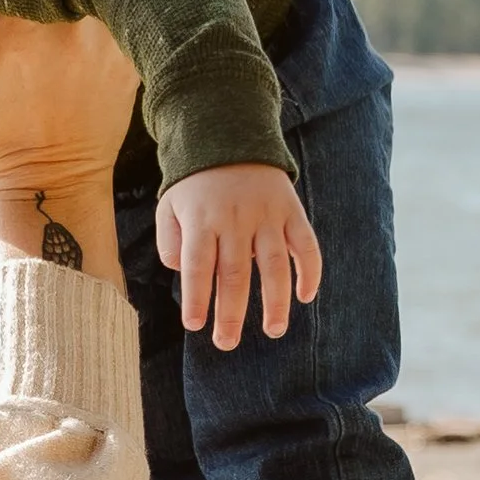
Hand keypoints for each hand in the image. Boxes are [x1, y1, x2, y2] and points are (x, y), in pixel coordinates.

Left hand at [156, 163, 322, 348]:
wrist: (232, 136)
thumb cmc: (196, 184)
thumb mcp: (169, 205)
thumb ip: (170, 241)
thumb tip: (182, 271)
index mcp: (202, 220)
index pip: (197, 267)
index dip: (196, 298)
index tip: (194, 325)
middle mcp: (235, 220)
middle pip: (234, 274)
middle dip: (231, 313)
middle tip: (226, 343)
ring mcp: (267, 216)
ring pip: (274, 265)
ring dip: (275, 301)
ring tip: (273, 331)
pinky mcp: (291, 211)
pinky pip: (305, 244)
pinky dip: (309, 270)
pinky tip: (305, 297)